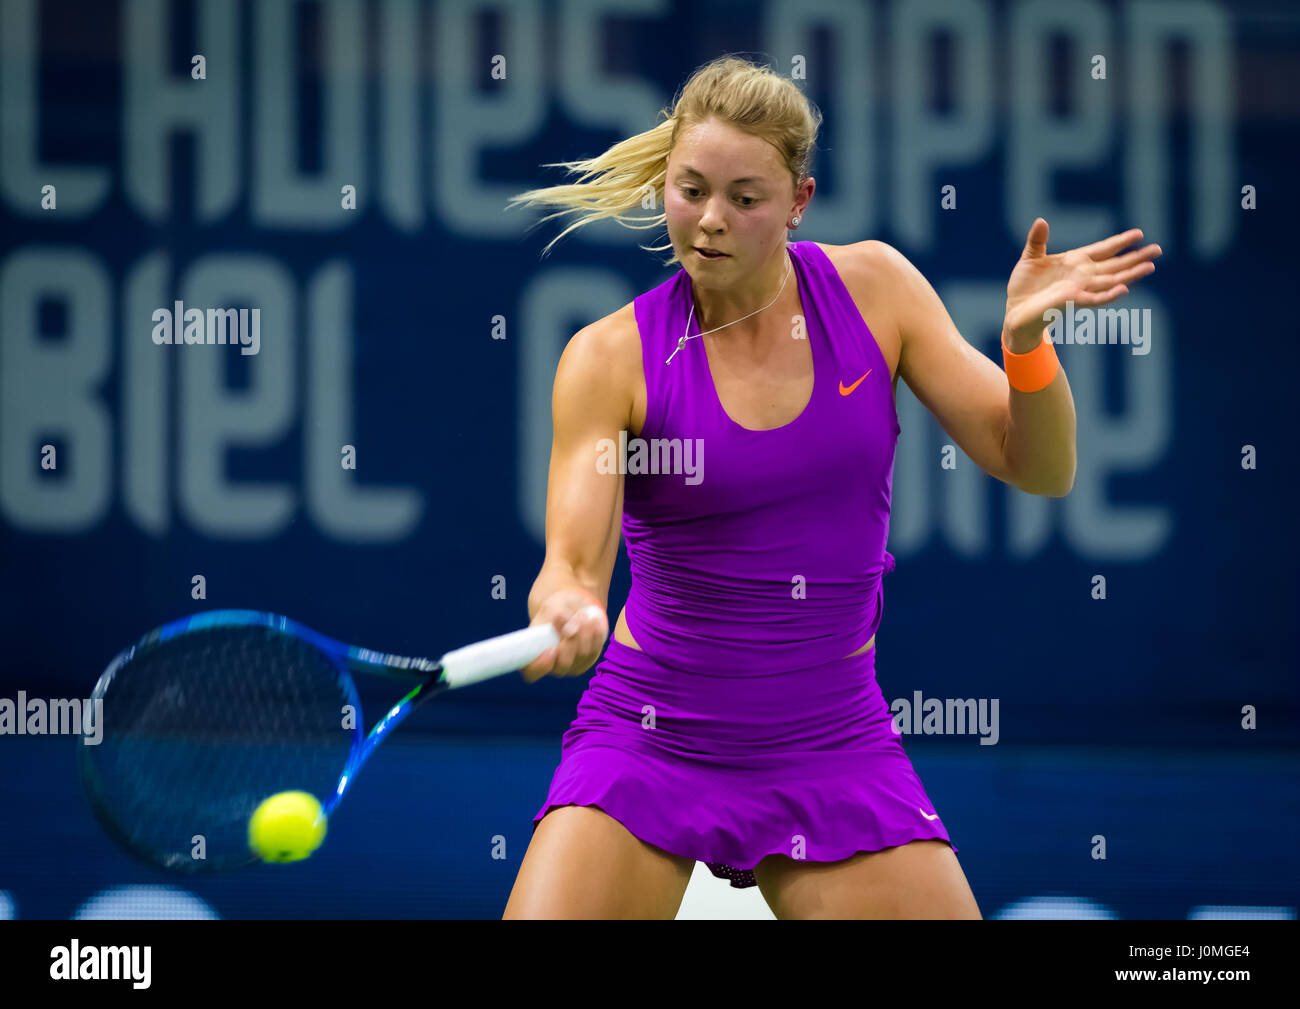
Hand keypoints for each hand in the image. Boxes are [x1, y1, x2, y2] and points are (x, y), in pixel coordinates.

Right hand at [519, 587, 609, 683]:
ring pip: (583, 655)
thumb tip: (570, 629)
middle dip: (571, 641)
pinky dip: (595, 634)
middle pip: (564, 665)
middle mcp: (551, 666)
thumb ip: (559, 616)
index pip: (531, 672)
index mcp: (533, 655)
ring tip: (584, 615)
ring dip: (585, 633)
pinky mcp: (587, 661)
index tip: (550, 649)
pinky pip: (595, 651)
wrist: (569, 609)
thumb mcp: (552, 607)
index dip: (540, 667)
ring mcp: (571, 666)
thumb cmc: (554, 610)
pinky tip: (593, 621)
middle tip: (576, 618)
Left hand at [1003, 219, 1161, 349]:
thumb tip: (1041, 220)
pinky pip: (1095, 299)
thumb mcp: (1030, 258)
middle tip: (1158, 249)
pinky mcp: (1073, 302)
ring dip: (1130, 274)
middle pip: (1114, 265)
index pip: (1103, 250)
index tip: (1139, 234)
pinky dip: (1109, 294)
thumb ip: (1038, 240)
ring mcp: (1080, 289)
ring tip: (1150, 266)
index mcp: (1075, 262)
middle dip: (1136, 257)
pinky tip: (1124, 288)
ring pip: (1111, 280)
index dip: (1120, 242)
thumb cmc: (1023, 287)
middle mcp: (1082, 275)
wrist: (1014, 311)